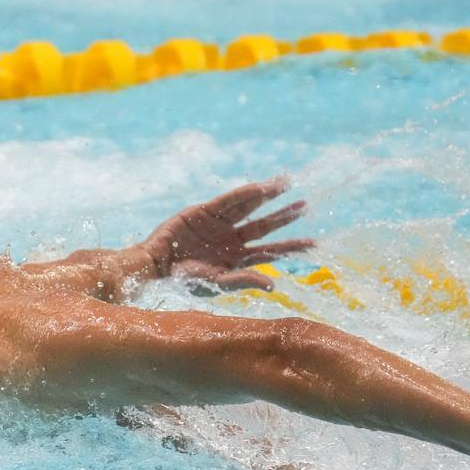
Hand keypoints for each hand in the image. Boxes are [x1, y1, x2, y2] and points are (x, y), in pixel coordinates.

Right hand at [138, 177, 314, 290]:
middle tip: (306, 206)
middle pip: (265, 226)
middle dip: (285, 216)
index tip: (314, 243)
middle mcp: (232, 240)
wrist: (155, 264)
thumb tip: (274, 285)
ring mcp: (220, 224)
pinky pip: (229, 201)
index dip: (292, 247)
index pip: (271, 252)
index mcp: (238, 259)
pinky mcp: (205, 211)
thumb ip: (243, 280)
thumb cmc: (183, 279)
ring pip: (250, 208)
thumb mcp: (216, 283)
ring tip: (286, 184)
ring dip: (268, 197)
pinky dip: (245, 194)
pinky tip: (261, 187)